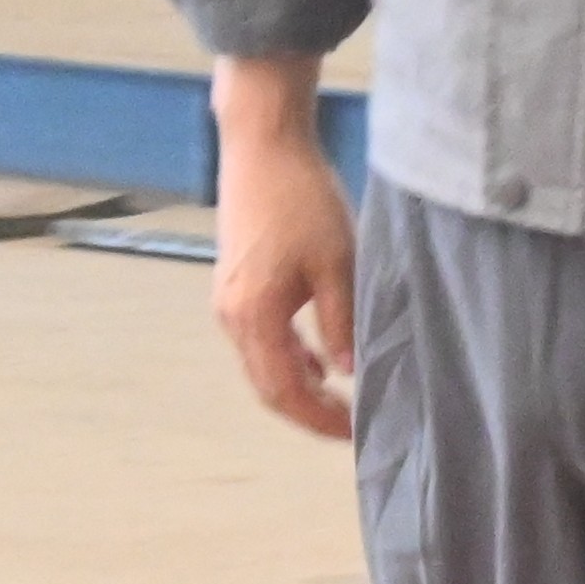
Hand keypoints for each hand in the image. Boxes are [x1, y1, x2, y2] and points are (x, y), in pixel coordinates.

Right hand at [206, 56, 355, 441]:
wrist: (264, 149)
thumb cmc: (303, 201)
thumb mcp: (338, 265)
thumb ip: (341, 323)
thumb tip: (347, 373)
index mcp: (253, 315)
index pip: (284, 391)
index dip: (318, 419)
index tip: (355, 434)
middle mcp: (231, 315)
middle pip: (269, 385)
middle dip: (310, 411)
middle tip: (354, 426)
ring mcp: (229, 300)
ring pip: (265, 363)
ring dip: (301, 386)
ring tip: (345, 400)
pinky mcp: (237, 285)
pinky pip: (262, 338)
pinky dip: (291, 358)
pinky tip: (323, 361)